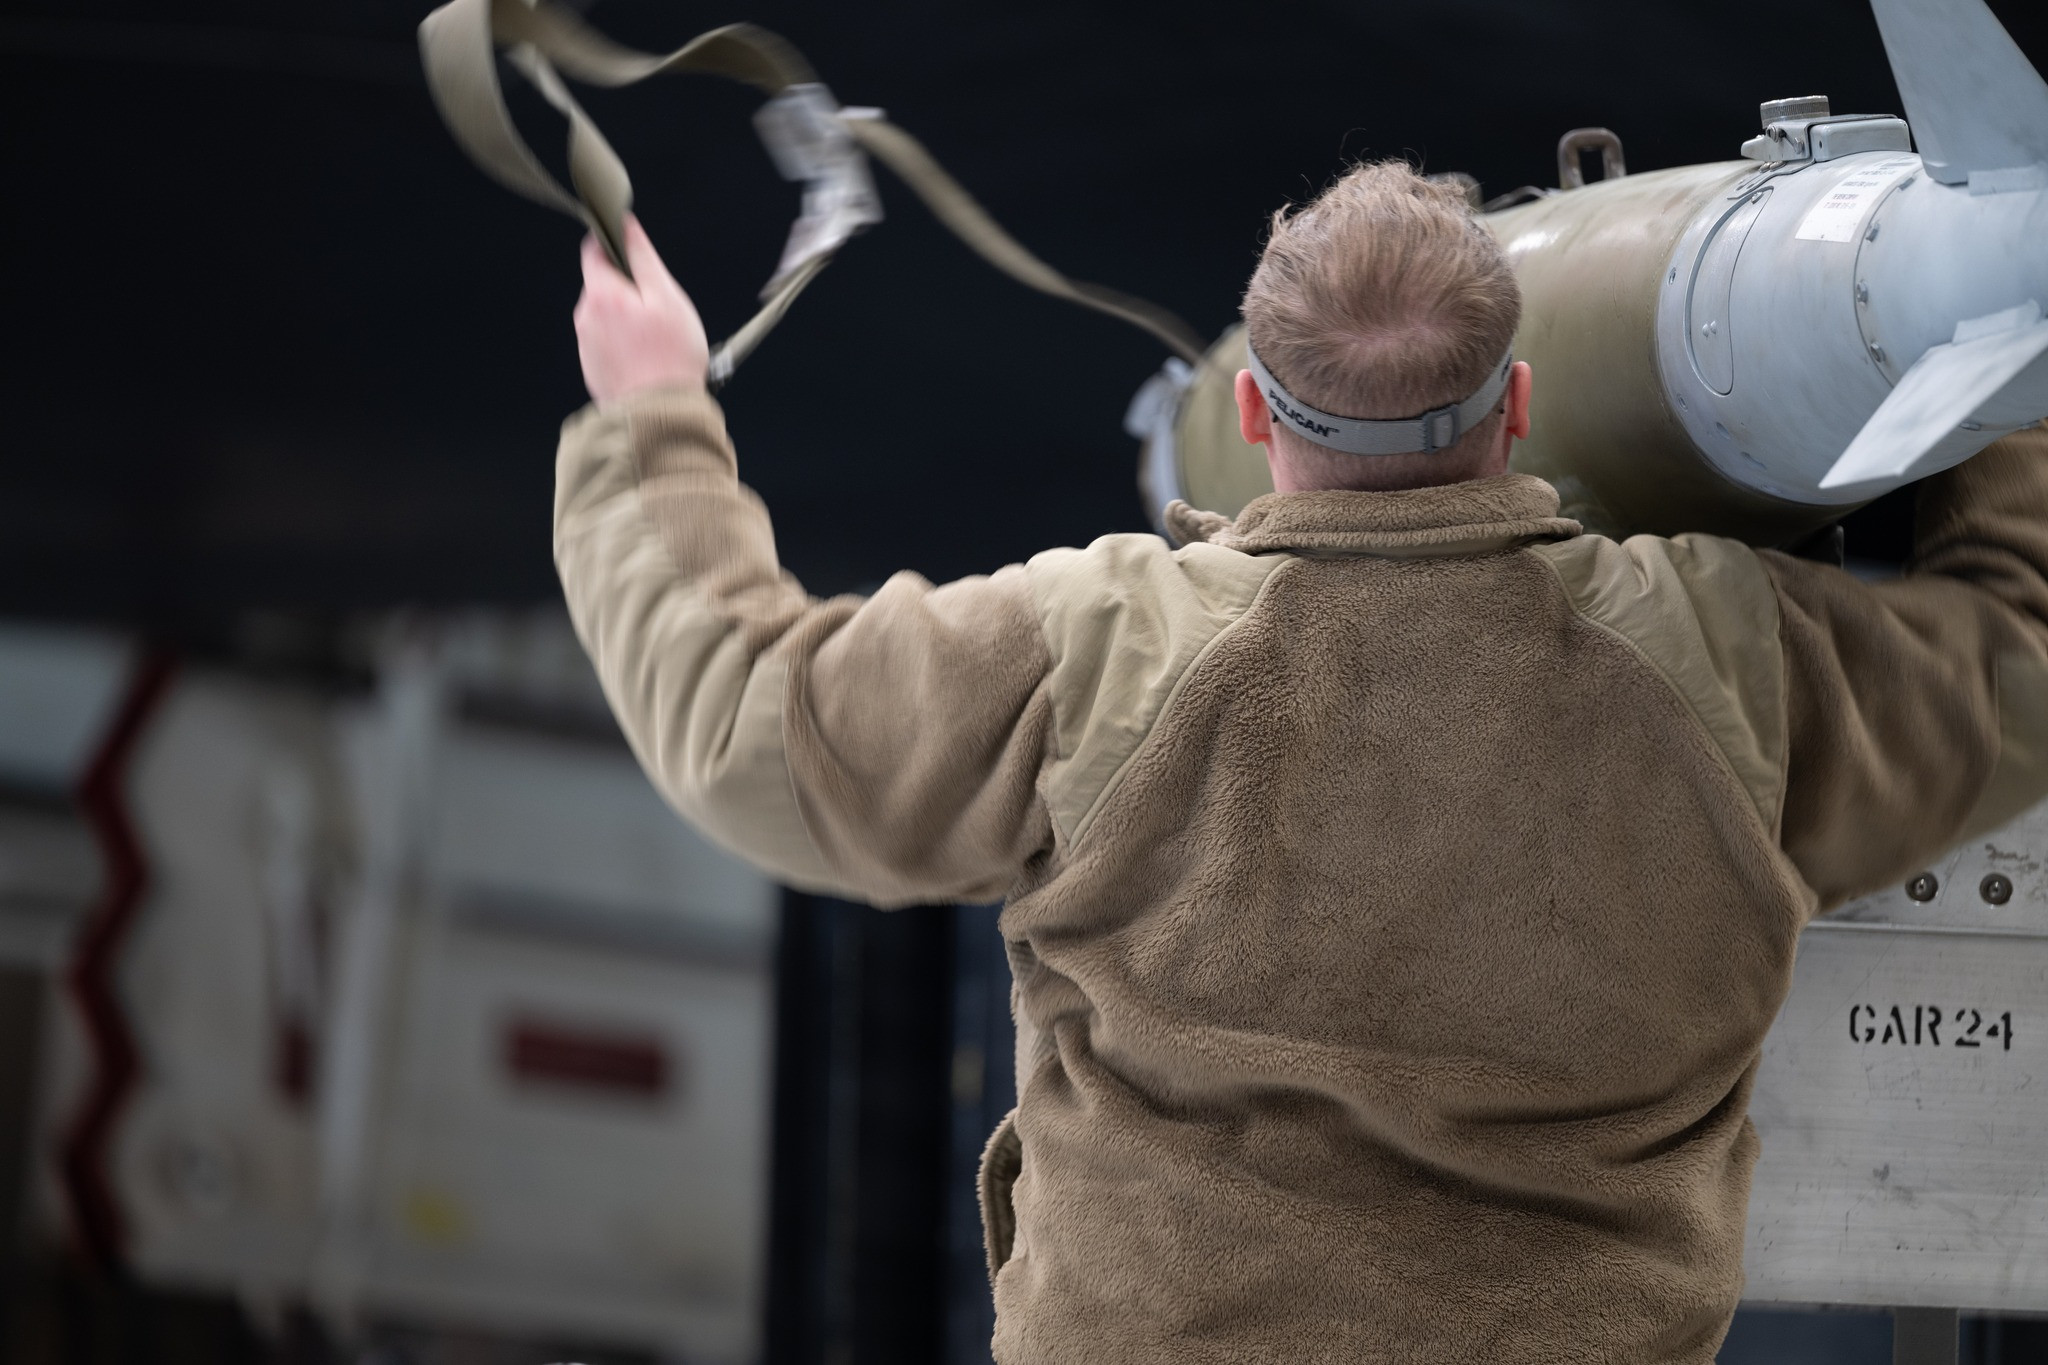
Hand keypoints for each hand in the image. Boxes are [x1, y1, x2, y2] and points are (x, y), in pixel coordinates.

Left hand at [573, 217, 710, 401]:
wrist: (659, 416)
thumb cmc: (670, 356)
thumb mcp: (666, 297)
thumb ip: (642, 257)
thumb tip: (625, 225)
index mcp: (601, 294)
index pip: (593, 250)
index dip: (614, 244)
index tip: (634, 252)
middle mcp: (585, 316)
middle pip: (603, 285)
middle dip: (628, 288)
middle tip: (659, 309)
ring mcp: (586, 345)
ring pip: (606, 315)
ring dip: (627, 318)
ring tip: (656, 340)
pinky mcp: (593, 368)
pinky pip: (607, 342)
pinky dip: (624, 343)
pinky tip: (647, 359)